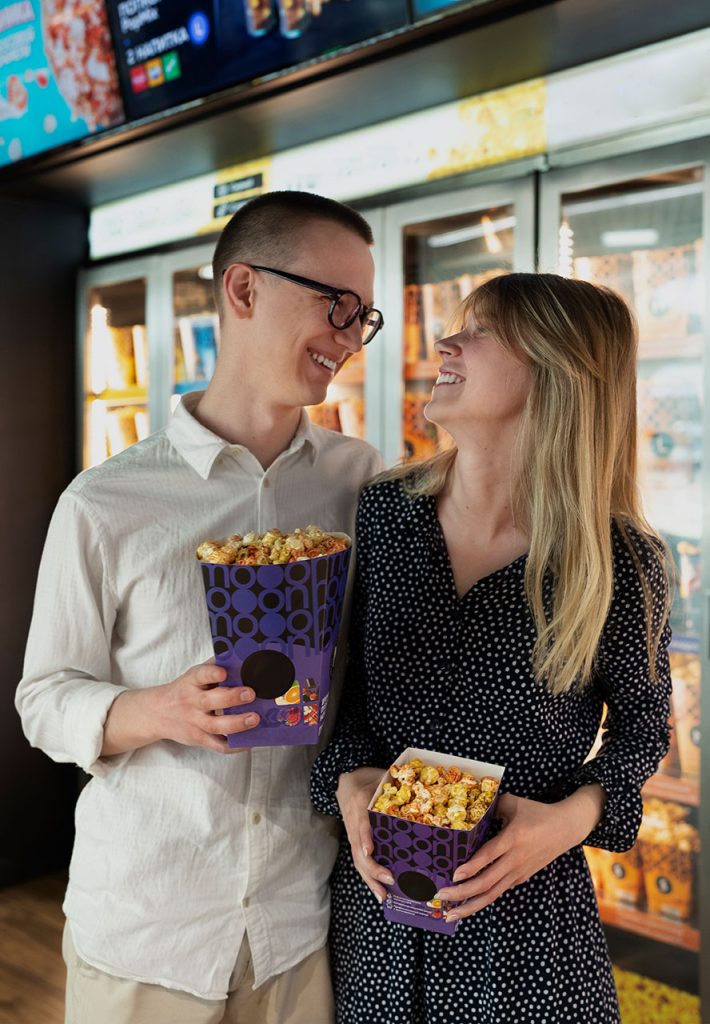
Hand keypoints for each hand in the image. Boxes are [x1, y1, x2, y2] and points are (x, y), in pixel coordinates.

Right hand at [103, 661, 258, 755]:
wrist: (157, 713)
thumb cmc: (185, 690)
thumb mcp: (193, 676)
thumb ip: (214, 668)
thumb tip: (242, 659)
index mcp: (191, 681)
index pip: (200, 675)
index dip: (212, 673)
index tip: (224, 673)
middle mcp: (191, 701)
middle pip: (209, 701)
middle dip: (232, 697)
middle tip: (251, 694)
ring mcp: (194, 722)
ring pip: (215, 725)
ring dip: (236, 723)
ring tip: (254, 718)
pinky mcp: (198, 738)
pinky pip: (217, 745)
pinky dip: (233, 746)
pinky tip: (249, 743)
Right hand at [336, 767, 394, 902]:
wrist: (345, 778)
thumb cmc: (369, 777)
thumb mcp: (382, 777)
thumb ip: (399, 786)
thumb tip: (427, 794)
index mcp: (360, 803)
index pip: (361, 824)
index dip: (365, 838)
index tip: (370, 851)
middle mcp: (353, 821)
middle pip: (358, 849)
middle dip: (372, 868)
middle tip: (389, 880)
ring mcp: (351, 833)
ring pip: (357, 860)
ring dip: (370, 879)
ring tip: (383, 896)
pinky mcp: (354, 841)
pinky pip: (359, 861)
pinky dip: (369, 877)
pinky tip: (380, 891)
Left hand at [436, 786, 605, 921]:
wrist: (566, 828)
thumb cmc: (538, 812)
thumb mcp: (515, 803)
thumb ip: (492, 806)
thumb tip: (471, 808)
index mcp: (513, 839)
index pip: (488, 856)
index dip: (471, 867)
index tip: (453, 875)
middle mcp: (515, 859)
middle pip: (486, 882)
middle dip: (462, 892)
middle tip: (440, 896)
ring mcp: (518, 872)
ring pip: (492, 894)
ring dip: (470, 906)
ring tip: (450, 914)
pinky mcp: (521, 878)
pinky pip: (498, 891)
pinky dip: (482, 900)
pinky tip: (467, 905)